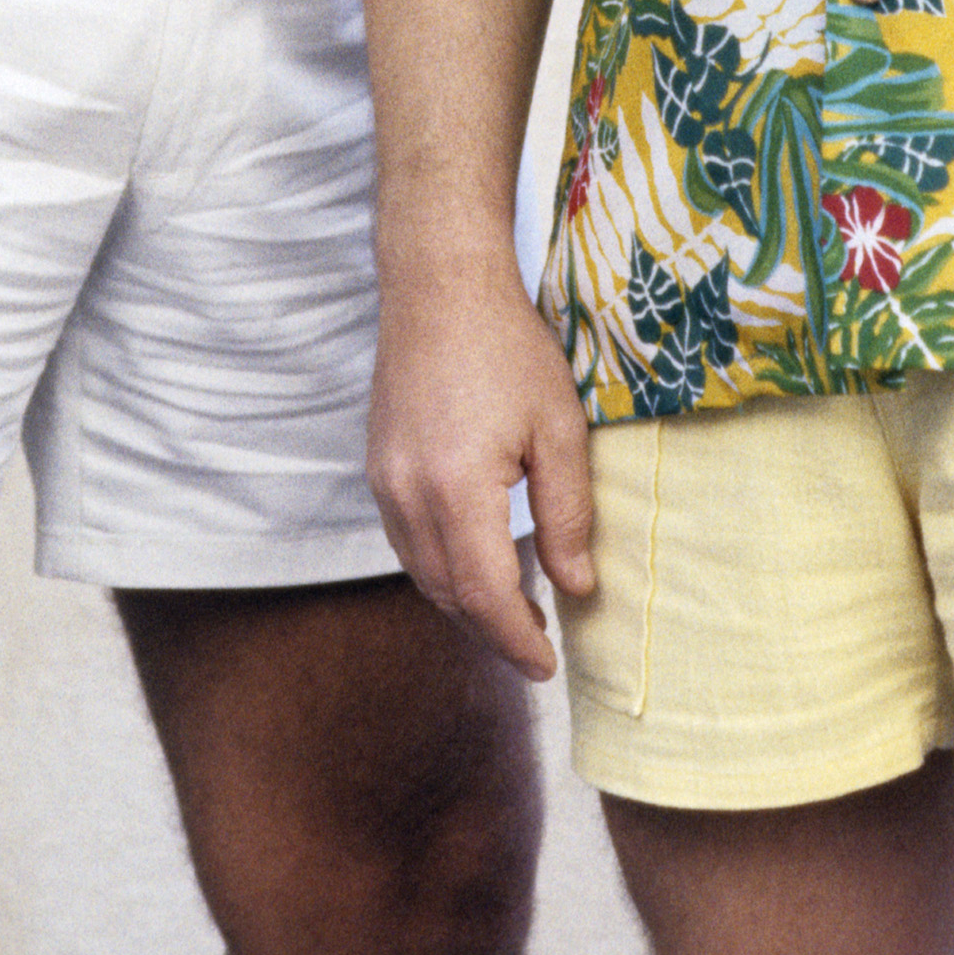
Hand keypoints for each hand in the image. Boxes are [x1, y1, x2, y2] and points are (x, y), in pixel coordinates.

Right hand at [368, 249, 598, 681]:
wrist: (439, 286)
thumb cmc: (508, 348)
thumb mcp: (560, 428)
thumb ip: (567, 514)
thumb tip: (575, 587)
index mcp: (457, 489)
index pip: (484, 595)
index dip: (516, 640)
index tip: (548, 668)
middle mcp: (408, 495)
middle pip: (447, 594)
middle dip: (493, 632)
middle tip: (538, 649)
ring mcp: (384, 483)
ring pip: (422, 573)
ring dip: (466, 604)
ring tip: (516, 612)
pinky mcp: (379, 468)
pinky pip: (407, 542)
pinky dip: (442, 568)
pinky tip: (478, 562)